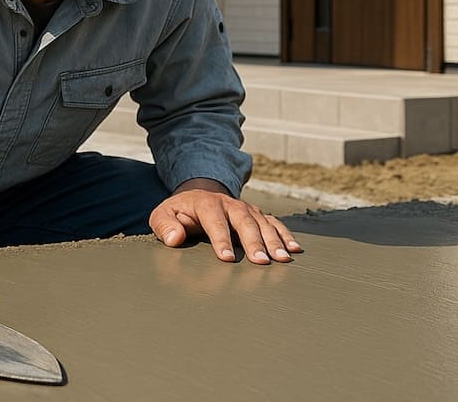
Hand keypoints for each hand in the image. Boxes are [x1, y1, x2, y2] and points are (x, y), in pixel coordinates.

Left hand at [148, 178, 302, 263]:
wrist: (199, 195)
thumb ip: (165, 225)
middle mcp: (230, 204)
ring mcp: (247, 209)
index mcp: (206, 203)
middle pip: (244, 221)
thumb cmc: (180, 212)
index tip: (226, 258)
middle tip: (260, 261)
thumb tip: (175, 238)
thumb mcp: (163, 215)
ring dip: (274, 241)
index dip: (221, 239)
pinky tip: (294, 249)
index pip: (215, 220)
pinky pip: (275, 224)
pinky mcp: (258, 215)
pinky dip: (285, 235)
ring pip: (263, 223)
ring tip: (282, 259)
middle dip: (253, 241)